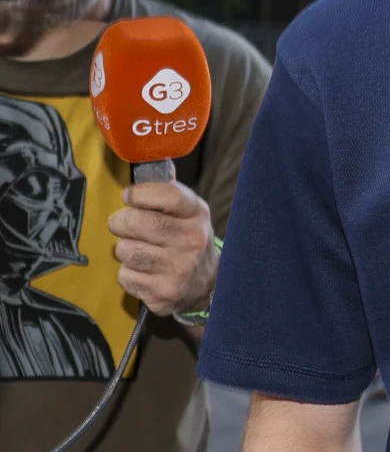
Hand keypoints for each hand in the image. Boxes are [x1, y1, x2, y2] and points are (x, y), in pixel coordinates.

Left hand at [106, 180, 217, 318]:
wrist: (207, 284)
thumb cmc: (187, 239)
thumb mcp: (188, 212)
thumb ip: (168, 189)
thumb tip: (154, 159)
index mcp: (198, 214)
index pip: (167, 194)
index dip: (139, 193)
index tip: (130, 196)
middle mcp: (192, 240)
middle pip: (136, 222)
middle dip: (121, 222)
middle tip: (124, 225)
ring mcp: (179, 268)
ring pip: (126, 250)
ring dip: (125, 250)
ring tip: (140, 251)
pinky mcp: (164, 292)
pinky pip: (126, 276)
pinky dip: (129, 275)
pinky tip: (145, 272)